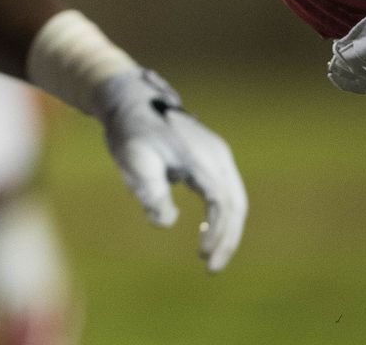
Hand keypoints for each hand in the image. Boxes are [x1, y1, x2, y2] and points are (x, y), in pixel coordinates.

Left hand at [95, 69, 246, 271]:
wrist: (129, 97)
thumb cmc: (129, 130)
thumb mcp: (133, 160)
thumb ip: (150, 191)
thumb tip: (166, 222)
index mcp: (202, 158)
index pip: (222, 204)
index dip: (218, 234)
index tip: (202, 255)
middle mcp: (217, 154)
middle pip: (236, 204)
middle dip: (228, 238)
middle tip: (211, 267)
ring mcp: (217, 153)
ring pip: (235, 198)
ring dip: (227, 229)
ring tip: (208, 254)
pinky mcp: (211, 155)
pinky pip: (225, 190)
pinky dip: (221, 214)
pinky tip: (206, 228)